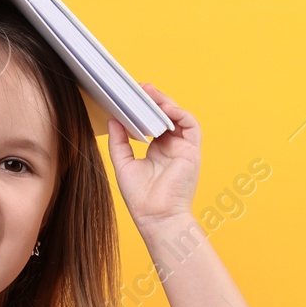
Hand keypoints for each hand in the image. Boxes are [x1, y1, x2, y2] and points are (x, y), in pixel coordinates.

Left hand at [106, 83, 200, 229]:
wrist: (156, 217)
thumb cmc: (141, 199)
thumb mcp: (123, 164)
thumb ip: (118, 141)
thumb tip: (113, 120)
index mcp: (158, 151)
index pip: (153, 122)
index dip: (144, 109)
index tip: (130, 97)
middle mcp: (172, 148)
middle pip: (166, 116)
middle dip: (154, 100)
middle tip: (139, 88)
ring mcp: (183, 148)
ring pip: (178, 117)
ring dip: (165, 102)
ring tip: (149, 93)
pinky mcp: (192, 151)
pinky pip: (190, 125)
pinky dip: (178, 113)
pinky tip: (164, 108)